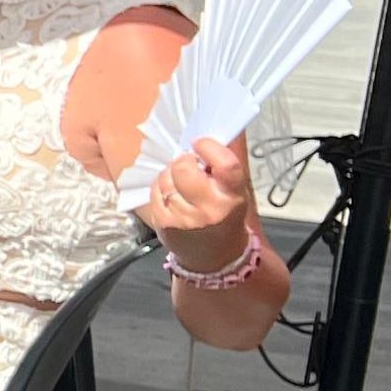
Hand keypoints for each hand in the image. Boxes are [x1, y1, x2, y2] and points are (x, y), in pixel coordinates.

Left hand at [139, 132, 259, 252]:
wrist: (216, 257)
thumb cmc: (225, 217)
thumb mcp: (235, 192)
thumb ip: (223, 166)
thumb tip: (209, 133)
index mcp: (232, 197)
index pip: (225, 165)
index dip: (210, 147)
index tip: (201, 143)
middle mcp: (209, 209)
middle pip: (184, 168)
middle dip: (184, 161)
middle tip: (191, 165)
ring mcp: (184, 218)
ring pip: (166, 177)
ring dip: (171, 174)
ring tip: (183, 184)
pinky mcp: (164, 223)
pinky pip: (155, 191)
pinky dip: (161, 187)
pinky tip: (173, 195)